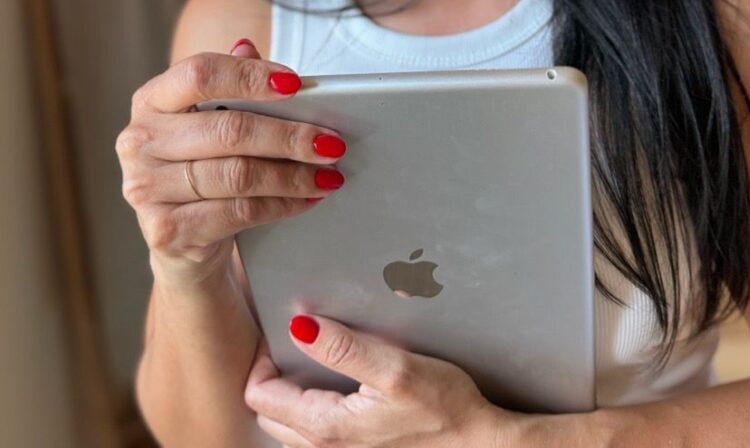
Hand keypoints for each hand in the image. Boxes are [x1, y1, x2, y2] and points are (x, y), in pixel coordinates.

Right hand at [115, 39, 346, 286]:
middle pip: (229, 130)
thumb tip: (248, 49)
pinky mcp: (166, 230)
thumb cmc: (201, 167)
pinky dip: (281, 205)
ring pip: (239, 175)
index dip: (250, 77)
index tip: (296, 85)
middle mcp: (139, 142)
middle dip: (290, 136)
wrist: (179, 240)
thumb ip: (229, 83)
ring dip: (293, 175)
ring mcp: (146, 189)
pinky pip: (239, 212)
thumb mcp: (210, 121)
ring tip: (329, 174)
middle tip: (332, 142)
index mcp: (151, 100)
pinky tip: (306, 199)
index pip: (200, 74)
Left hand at [244, 313, 511, 446]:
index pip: (259, 395)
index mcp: (325, 429)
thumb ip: (344, 348)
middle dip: (273, 377)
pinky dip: (313, 410)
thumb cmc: (445, 409)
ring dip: (293, 395)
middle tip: (297, 341)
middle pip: (268, 413)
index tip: (283, 329)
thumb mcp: (396, 368)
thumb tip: (300, 325)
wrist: (480, 447)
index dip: (262, 359)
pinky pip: (314, 436)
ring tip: (318, 359)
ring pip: (289, 427)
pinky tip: (341, 386)